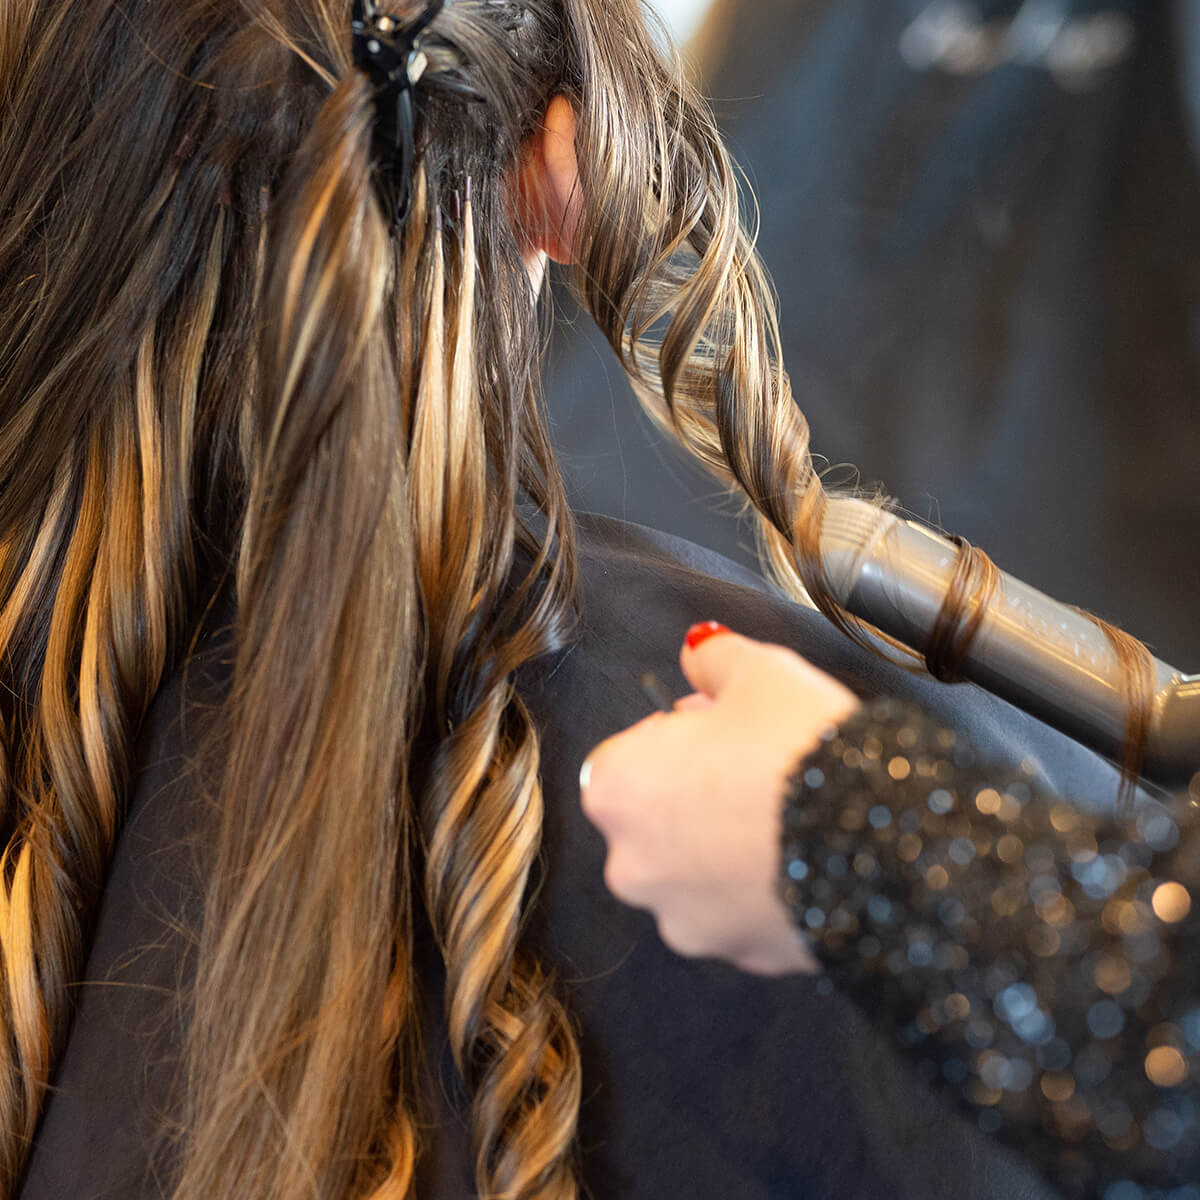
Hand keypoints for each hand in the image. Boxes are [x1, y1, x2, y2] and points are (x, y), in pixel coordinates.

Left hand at [580, 624, 860, 974]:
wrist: (882, 843)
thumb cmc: (803, 751)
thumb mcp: (760, 673)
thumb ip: (713, 657)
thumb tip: (697, 649)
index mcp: (618, 789)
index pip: (628, 754)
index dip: (678, 736)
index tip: (722, 727)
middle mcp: (632, 864)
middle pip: (656, 818)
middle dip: (698, 792)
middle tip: (758, 766)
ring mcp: (682, 919)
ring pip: (695, 872)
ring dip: (725, 847)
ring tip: (785, 814)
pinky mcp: (738, 954)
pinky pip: (740, 914)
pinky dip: (761, 891)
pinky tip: (801, 859)